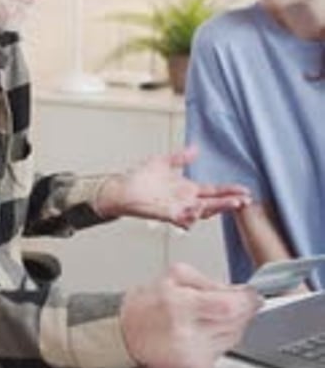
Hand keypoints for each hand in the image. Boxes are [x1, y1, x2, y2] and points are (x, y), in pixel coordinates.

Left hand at [94, 145, 251, 228]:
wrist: (121, 189)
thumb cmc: (140, 178)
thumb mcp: (163, 162)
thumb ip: (180, 157)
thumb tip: (195, 149)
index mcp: (188, 190)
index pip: (215, 191)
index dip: (230, 191)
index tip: (245, 190)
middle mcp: (186, 201)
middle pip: (214, 203)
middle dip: (230, 202)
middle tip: (245, 200)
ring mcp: (178, 209)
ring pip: (203, 212)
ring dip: (216, 208)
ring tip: (232, 203)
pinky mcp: (167, 214)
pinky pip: (182, 218)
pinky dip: (191, 215)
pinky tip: (200, 210)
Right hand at [120, 262, 260, 367]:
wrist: (125, 336)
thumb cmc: (146, 306)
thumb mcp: (174, 277)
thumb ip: (209, 281)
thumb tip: (239, 291)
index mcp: (180, 305)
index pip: (230, 306)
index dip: (247, 300)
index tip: (252, 295)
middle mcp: (187, 333)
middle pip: (236, 322)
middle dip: (241, 310)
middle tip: (233, 301)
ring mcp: (192, 354)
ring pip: (234, 336)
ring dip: (231, 324)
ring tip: (209, 314)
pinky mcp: (196, 367)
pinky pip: (224, 349)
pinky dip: (220, 338)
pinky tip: (203, 330)